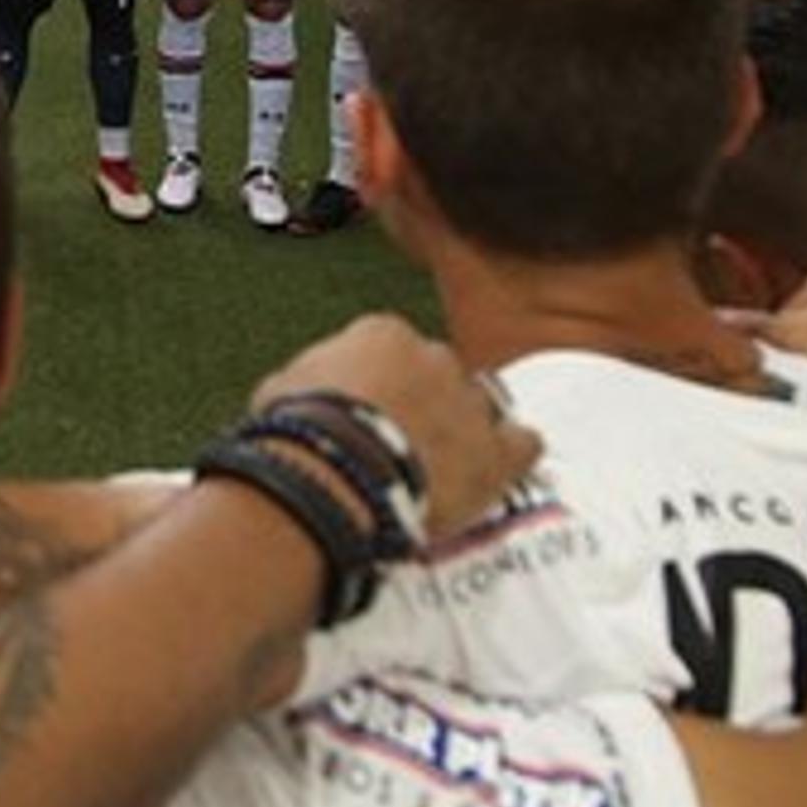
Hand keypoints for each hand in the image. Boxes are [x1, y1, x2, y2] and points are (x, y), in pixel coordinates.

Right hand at [255, 316, 542, 535]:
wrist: (334, 473)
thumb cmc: (298, 432)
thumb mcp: (281, 387)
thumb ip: (308, 379)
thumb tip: (300, 391)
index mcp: (384, 334)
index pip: (391, 348)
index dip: (380, 382)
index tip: (367, 408)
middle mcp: (435, 357)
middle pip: (439, 374)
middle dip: (423, 402)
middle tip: (398, 440)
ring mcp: (469, 404)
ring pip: (481, 405)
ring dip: (465, 427)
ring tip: (442, 460)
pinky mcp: (495, 453)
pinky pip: (524, 444)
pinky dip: (514, 454)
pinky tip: (498, 469)